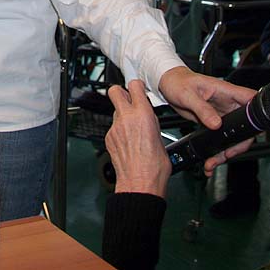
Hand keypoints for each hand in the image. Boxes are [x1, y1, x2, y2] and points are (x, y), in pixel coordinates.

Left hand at [105, 80, 170, 197]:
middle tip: (129, 100)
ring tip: (134, 130)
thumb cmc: (154, 167)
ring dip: (123, 115)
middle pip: (115, 91)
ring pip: (115, 112)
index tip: (139, 89)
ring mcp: (115, 128)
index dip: (137, 86)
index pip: (134, 86)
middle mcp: (126, 118)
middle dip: (121, 93)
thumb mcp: (161, 138)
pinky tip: (129, 142)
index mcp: (143, 115)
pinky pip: (113, 128)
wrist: (140, 183)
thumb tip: (148, 117)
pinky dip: (120, 131)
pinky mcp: (109, 138)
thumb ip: (152, 122)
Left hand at [158, 66, 256, 172]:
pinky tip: (210, 159)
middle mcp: (228, 103)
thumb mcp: (189, 95)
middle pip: (244, 126)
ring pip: (232, 136)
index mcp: (226, 91)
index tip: (252, 132)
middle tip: (227, 155)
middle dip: (238, 144)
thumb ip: (203, 110)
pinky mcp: (214, 121)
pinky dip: (216, 150)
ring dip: (225, 151)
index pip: (251, 100)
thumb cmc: (179, 82)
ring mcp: (222, 113)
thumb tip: (216, 124)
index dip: (257, 115)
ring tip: (213, 162)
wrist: (168, 84)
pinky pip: (220, 137)